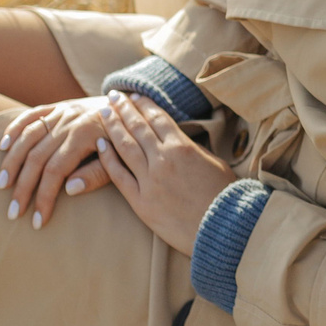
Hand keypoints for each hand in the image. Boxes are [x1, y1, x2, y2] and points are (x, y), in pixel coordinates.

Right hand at [0, 95, 117, 229]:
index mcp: (86, 135)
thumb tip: (69, 190)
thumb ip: (98, 173)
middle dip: (23, 187)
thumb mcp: (122, 159)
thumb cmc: (129, 141)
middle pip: (37, 156)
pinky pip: (32, 115)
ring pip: (29, 136)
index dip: (44, 197)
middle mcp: (70, 121)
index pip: (56, 170)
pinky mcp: (59, 106)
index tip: (37, 221)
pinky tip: (2, 146)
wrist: (134, 108)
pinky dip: (14, 128)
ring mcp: (63, 112)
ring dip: (12, 161)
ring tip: (1, 185)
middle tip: (13, 212)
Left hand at [94, 94, 239, 255]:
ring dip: (112, 126)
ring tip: (103, 112)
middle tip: (112, 95)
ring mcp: (150, 181)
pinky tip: (100, 145)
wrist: (223, 229)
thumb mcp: (214, 162)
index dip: (143, 104)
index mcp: (183, 147)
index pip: (157, 118)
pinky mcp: (141, 202)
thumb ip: (193, 149)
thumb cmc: (225, 196)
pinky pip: (118, 176)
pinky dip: (108, 158)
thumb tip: (178, 139)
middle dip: (123, 108)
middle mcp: (163, 159)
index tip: (133, 95)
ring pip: (124, 146)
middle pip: (137, 127)